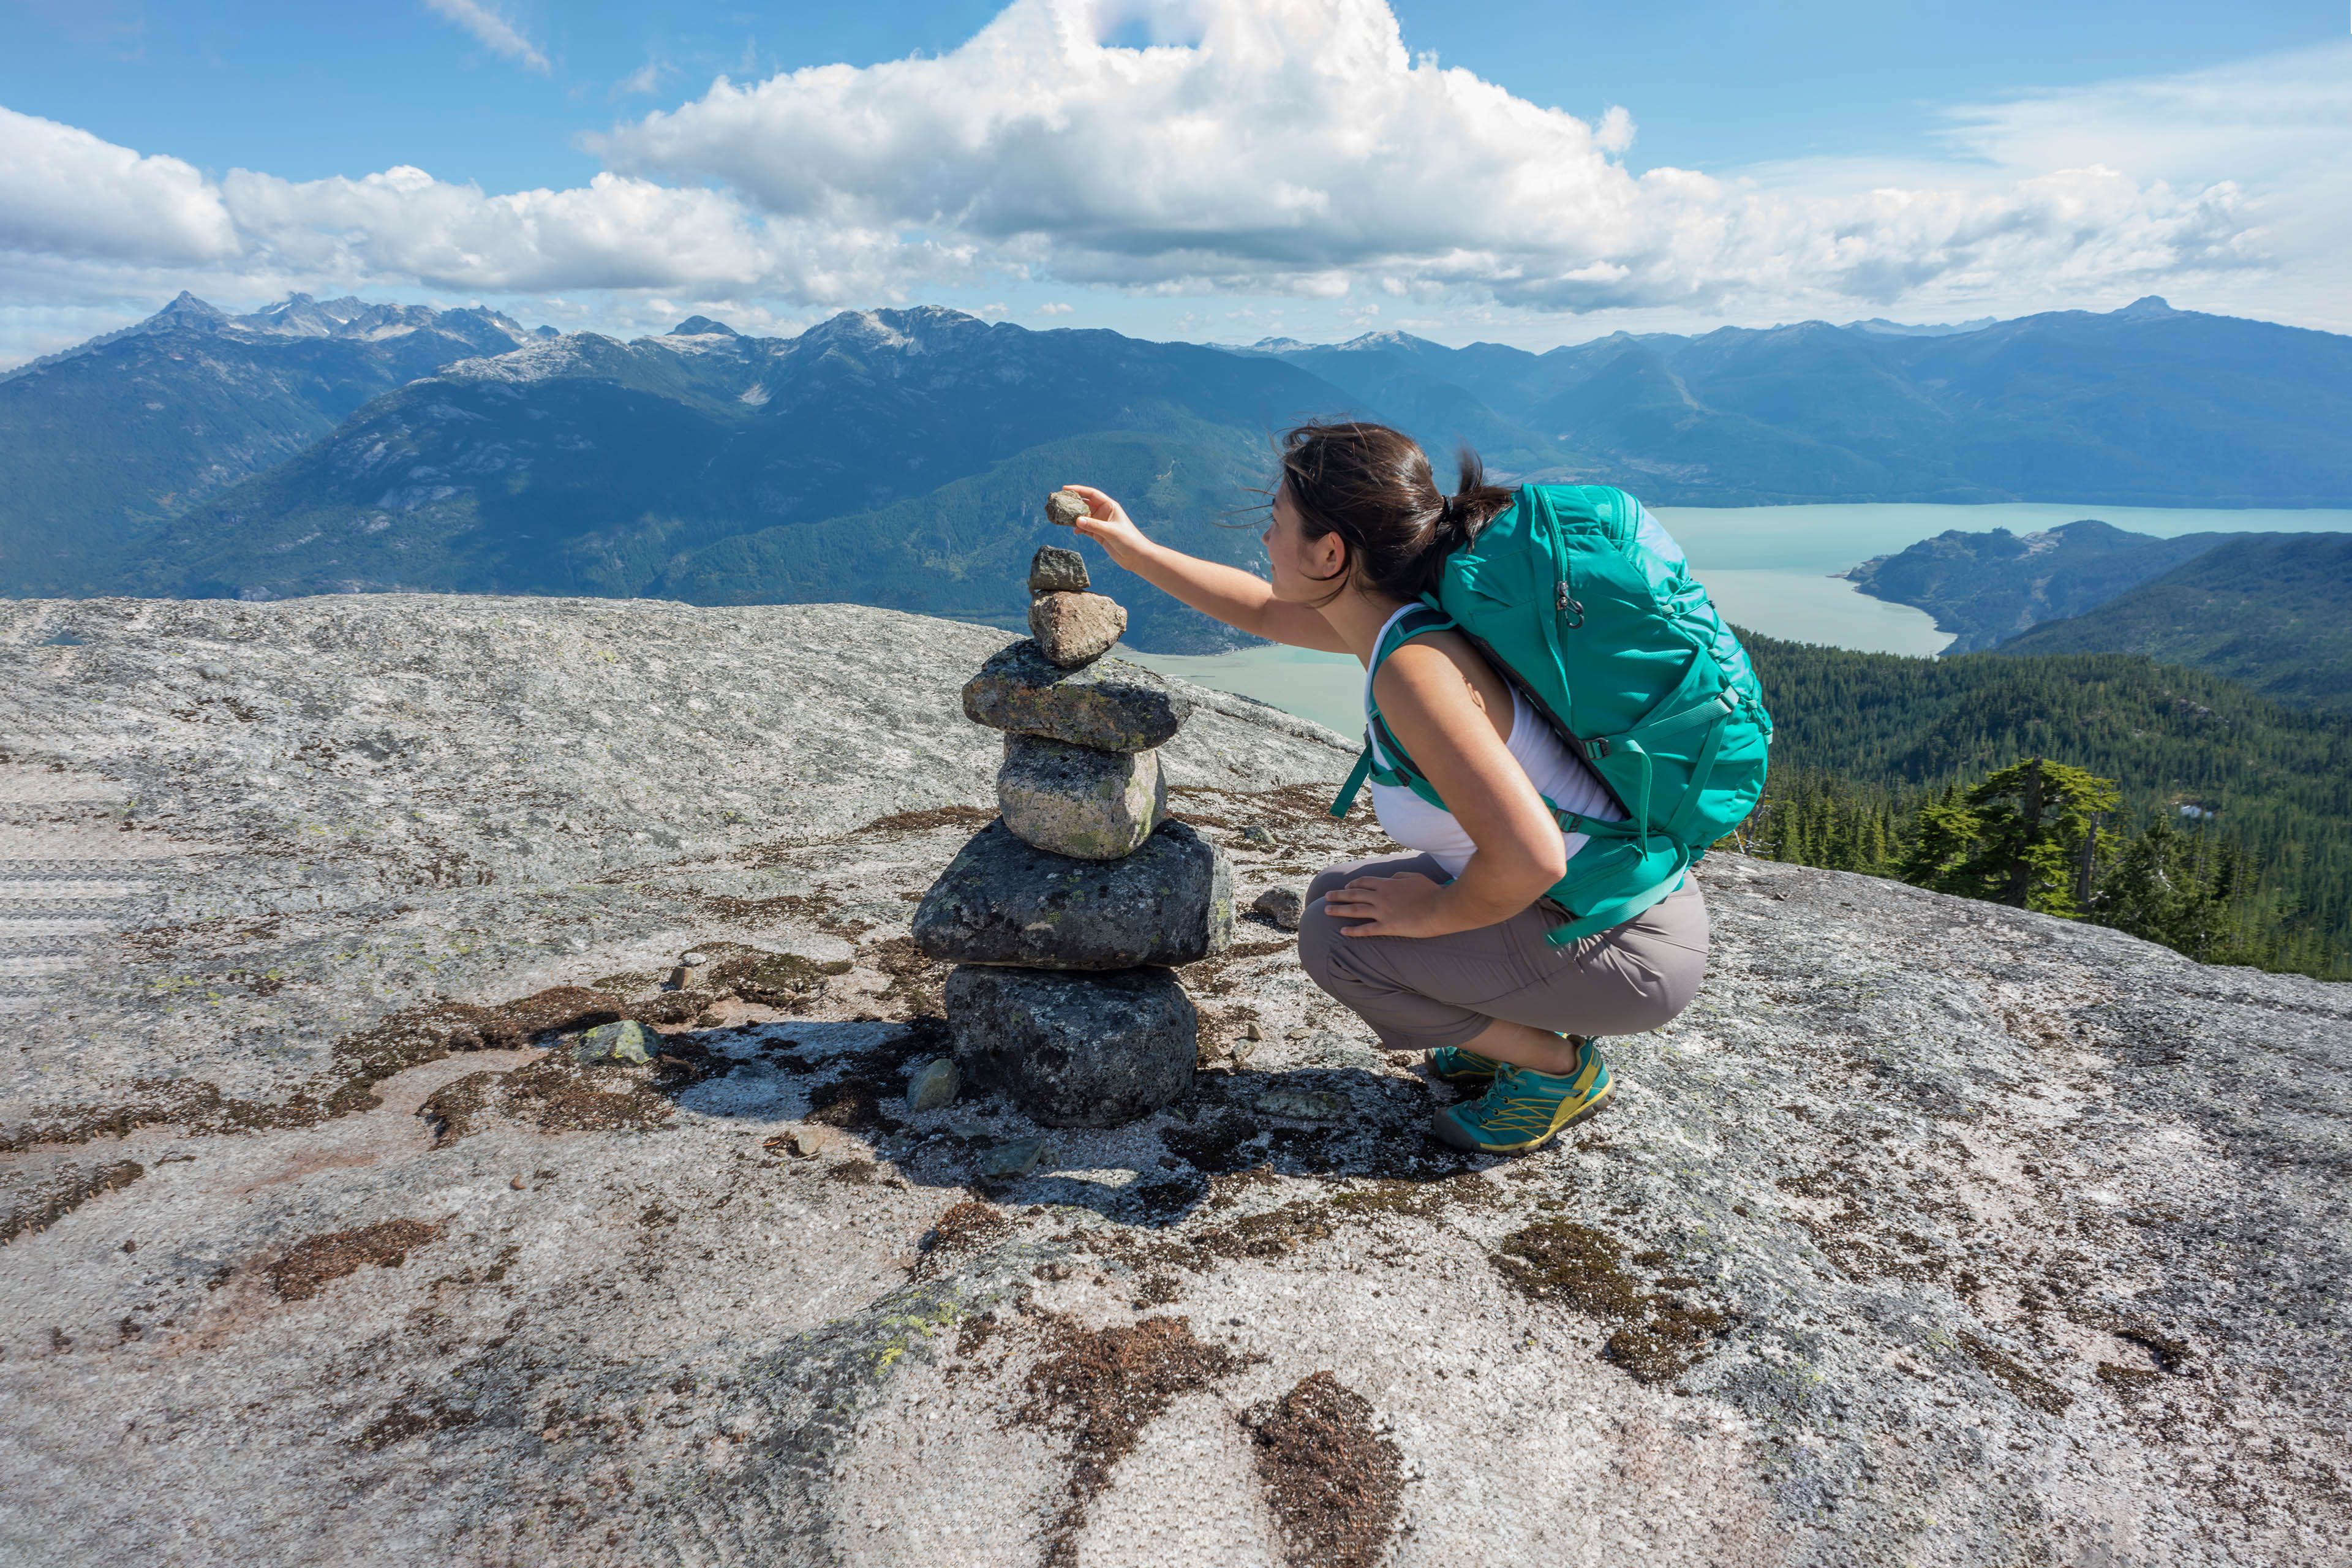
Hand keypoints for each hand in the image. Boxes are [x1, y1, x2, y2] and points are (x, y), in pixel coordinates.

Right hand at [1061, 484, 1150, 563]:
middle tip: (1059, 502)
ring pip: (1083, 517)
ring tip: (1062, 517)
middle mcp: (1104, 513)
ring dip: (1073, 517)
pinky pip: (1084, 528)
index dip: (1079, 490)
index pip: (1092, 494)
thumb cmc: (1129, 540)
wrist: (1136, 557)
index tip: (1065, 489)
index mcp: (1110, 506)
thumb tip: (1077, 520)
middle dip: (1073, 503)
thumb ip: (1094, 525)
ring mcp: (1100, 523)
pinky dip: (1078, 529)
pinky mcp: (1098, 534)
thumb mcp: (1111, 531)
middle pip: (1085, 504)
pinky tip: (1074, 531)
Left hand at [1322, 872, 1448, 938]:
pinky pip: (1366, 929)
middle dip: (1338, 895)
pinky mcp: (1388, 927)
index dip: (1353, 884)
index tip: (1346, 887)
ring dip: (1339, 910)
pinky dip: (1353, 930)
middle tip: (1327, 896)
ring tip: (1326, 911)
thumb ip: (1400, 876)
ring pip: (1355, 910)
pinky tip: (1343, 932)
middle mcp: (1381, 896)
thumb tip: (1392, 877)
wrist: (1440, 908)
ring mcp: (1383, 912)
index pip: (1364, 882)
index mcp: (1387, 883)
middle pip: (1354, 894)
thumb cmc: (1431, 892)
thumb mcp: (1415, 877)